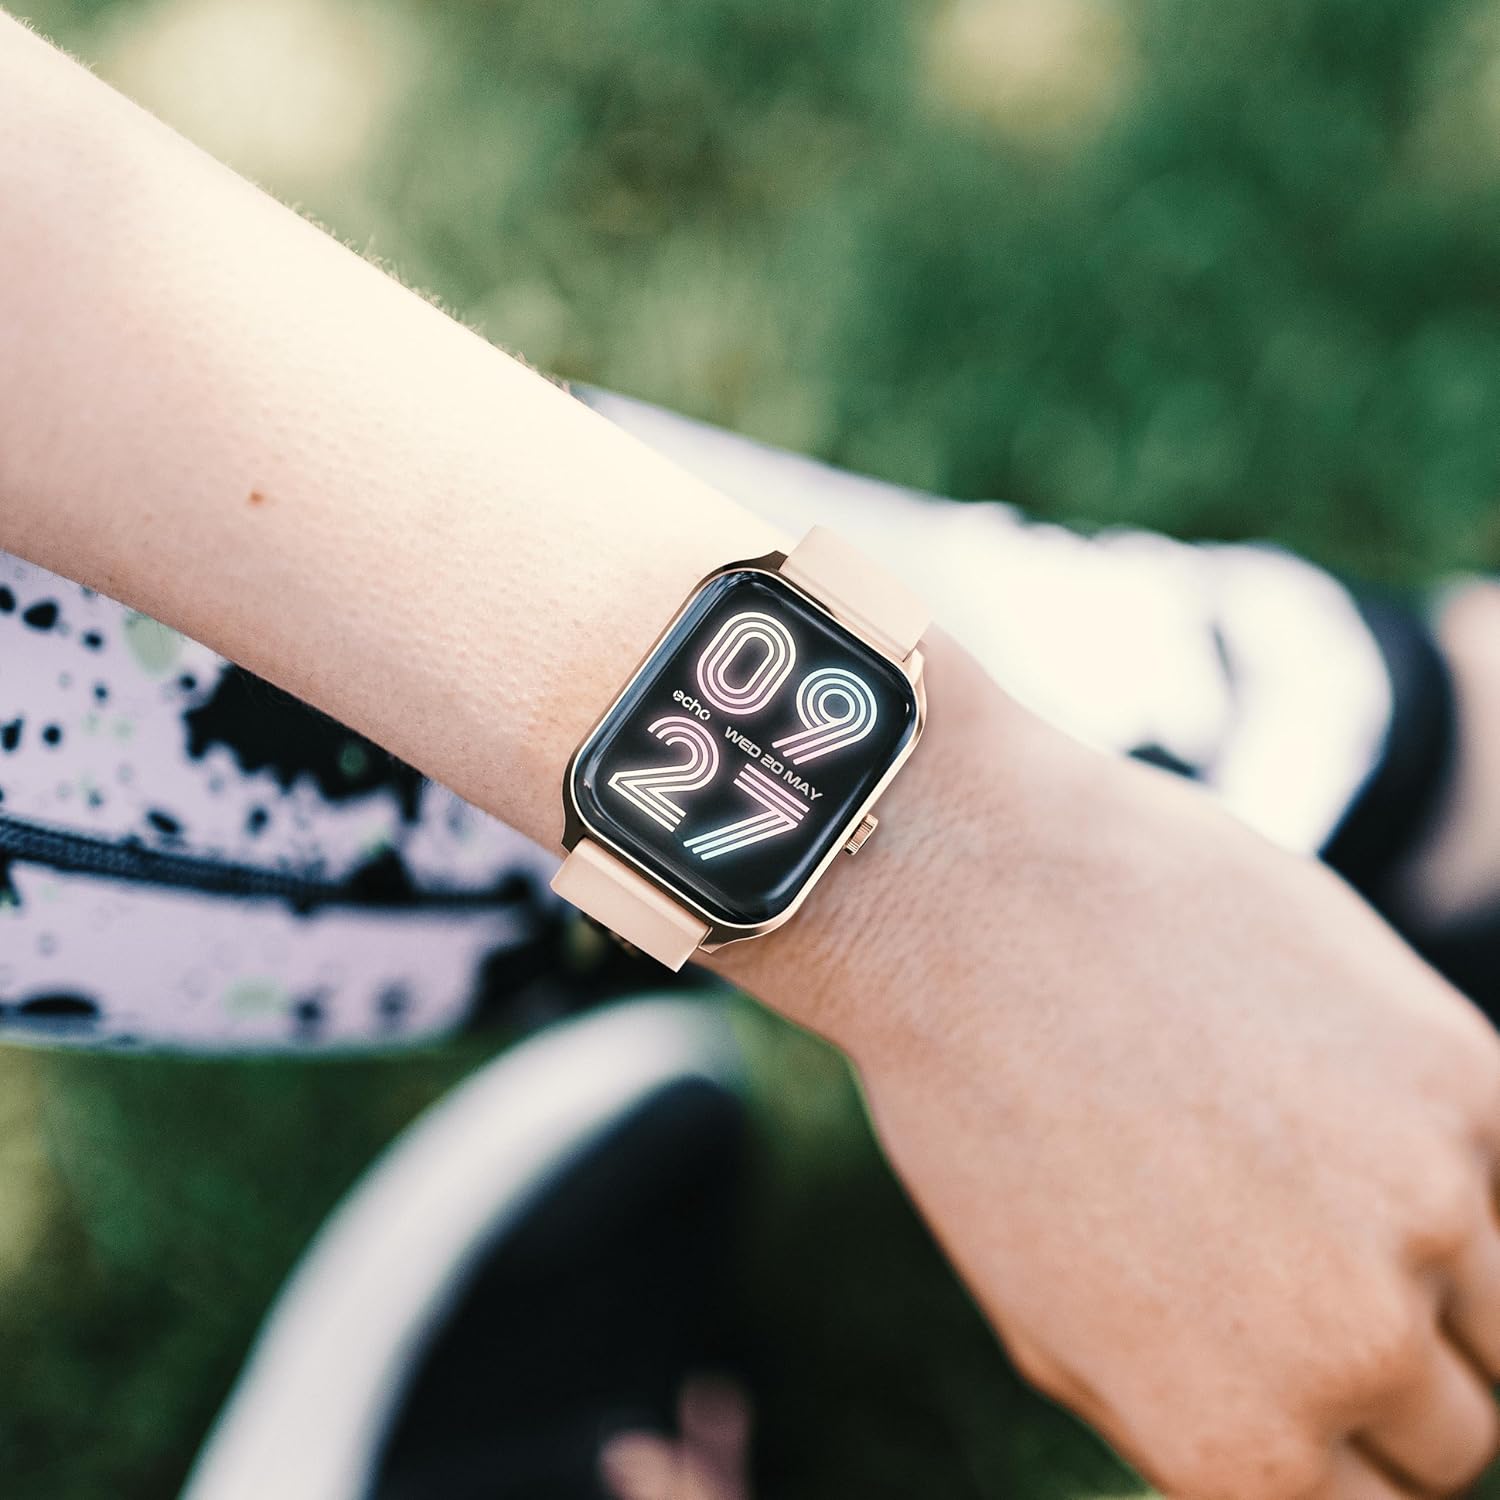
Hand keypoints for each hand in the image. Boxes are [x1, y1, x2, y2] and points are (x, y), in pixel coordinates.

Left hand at [841, 726, 1499, 1497]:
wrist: (981, 901)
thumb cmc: (982, 1110)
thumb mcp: (1044, 1321)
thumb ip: (1185, 1421)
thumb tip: (1299, 1462)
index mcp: (1240, 1446)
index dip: (1349, 1459)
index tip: (1320, 1392)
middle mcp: (1353, 1350)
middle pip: (1460, 1435)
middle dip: (1394, 1379)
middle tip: (1296, 1263)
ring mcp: (1427, 1205)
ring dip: (1441, 1273)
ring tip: (1313, 1176)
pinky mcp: (1458, 1070)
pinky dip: (1449, 1158)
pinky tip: (1339, 1094)